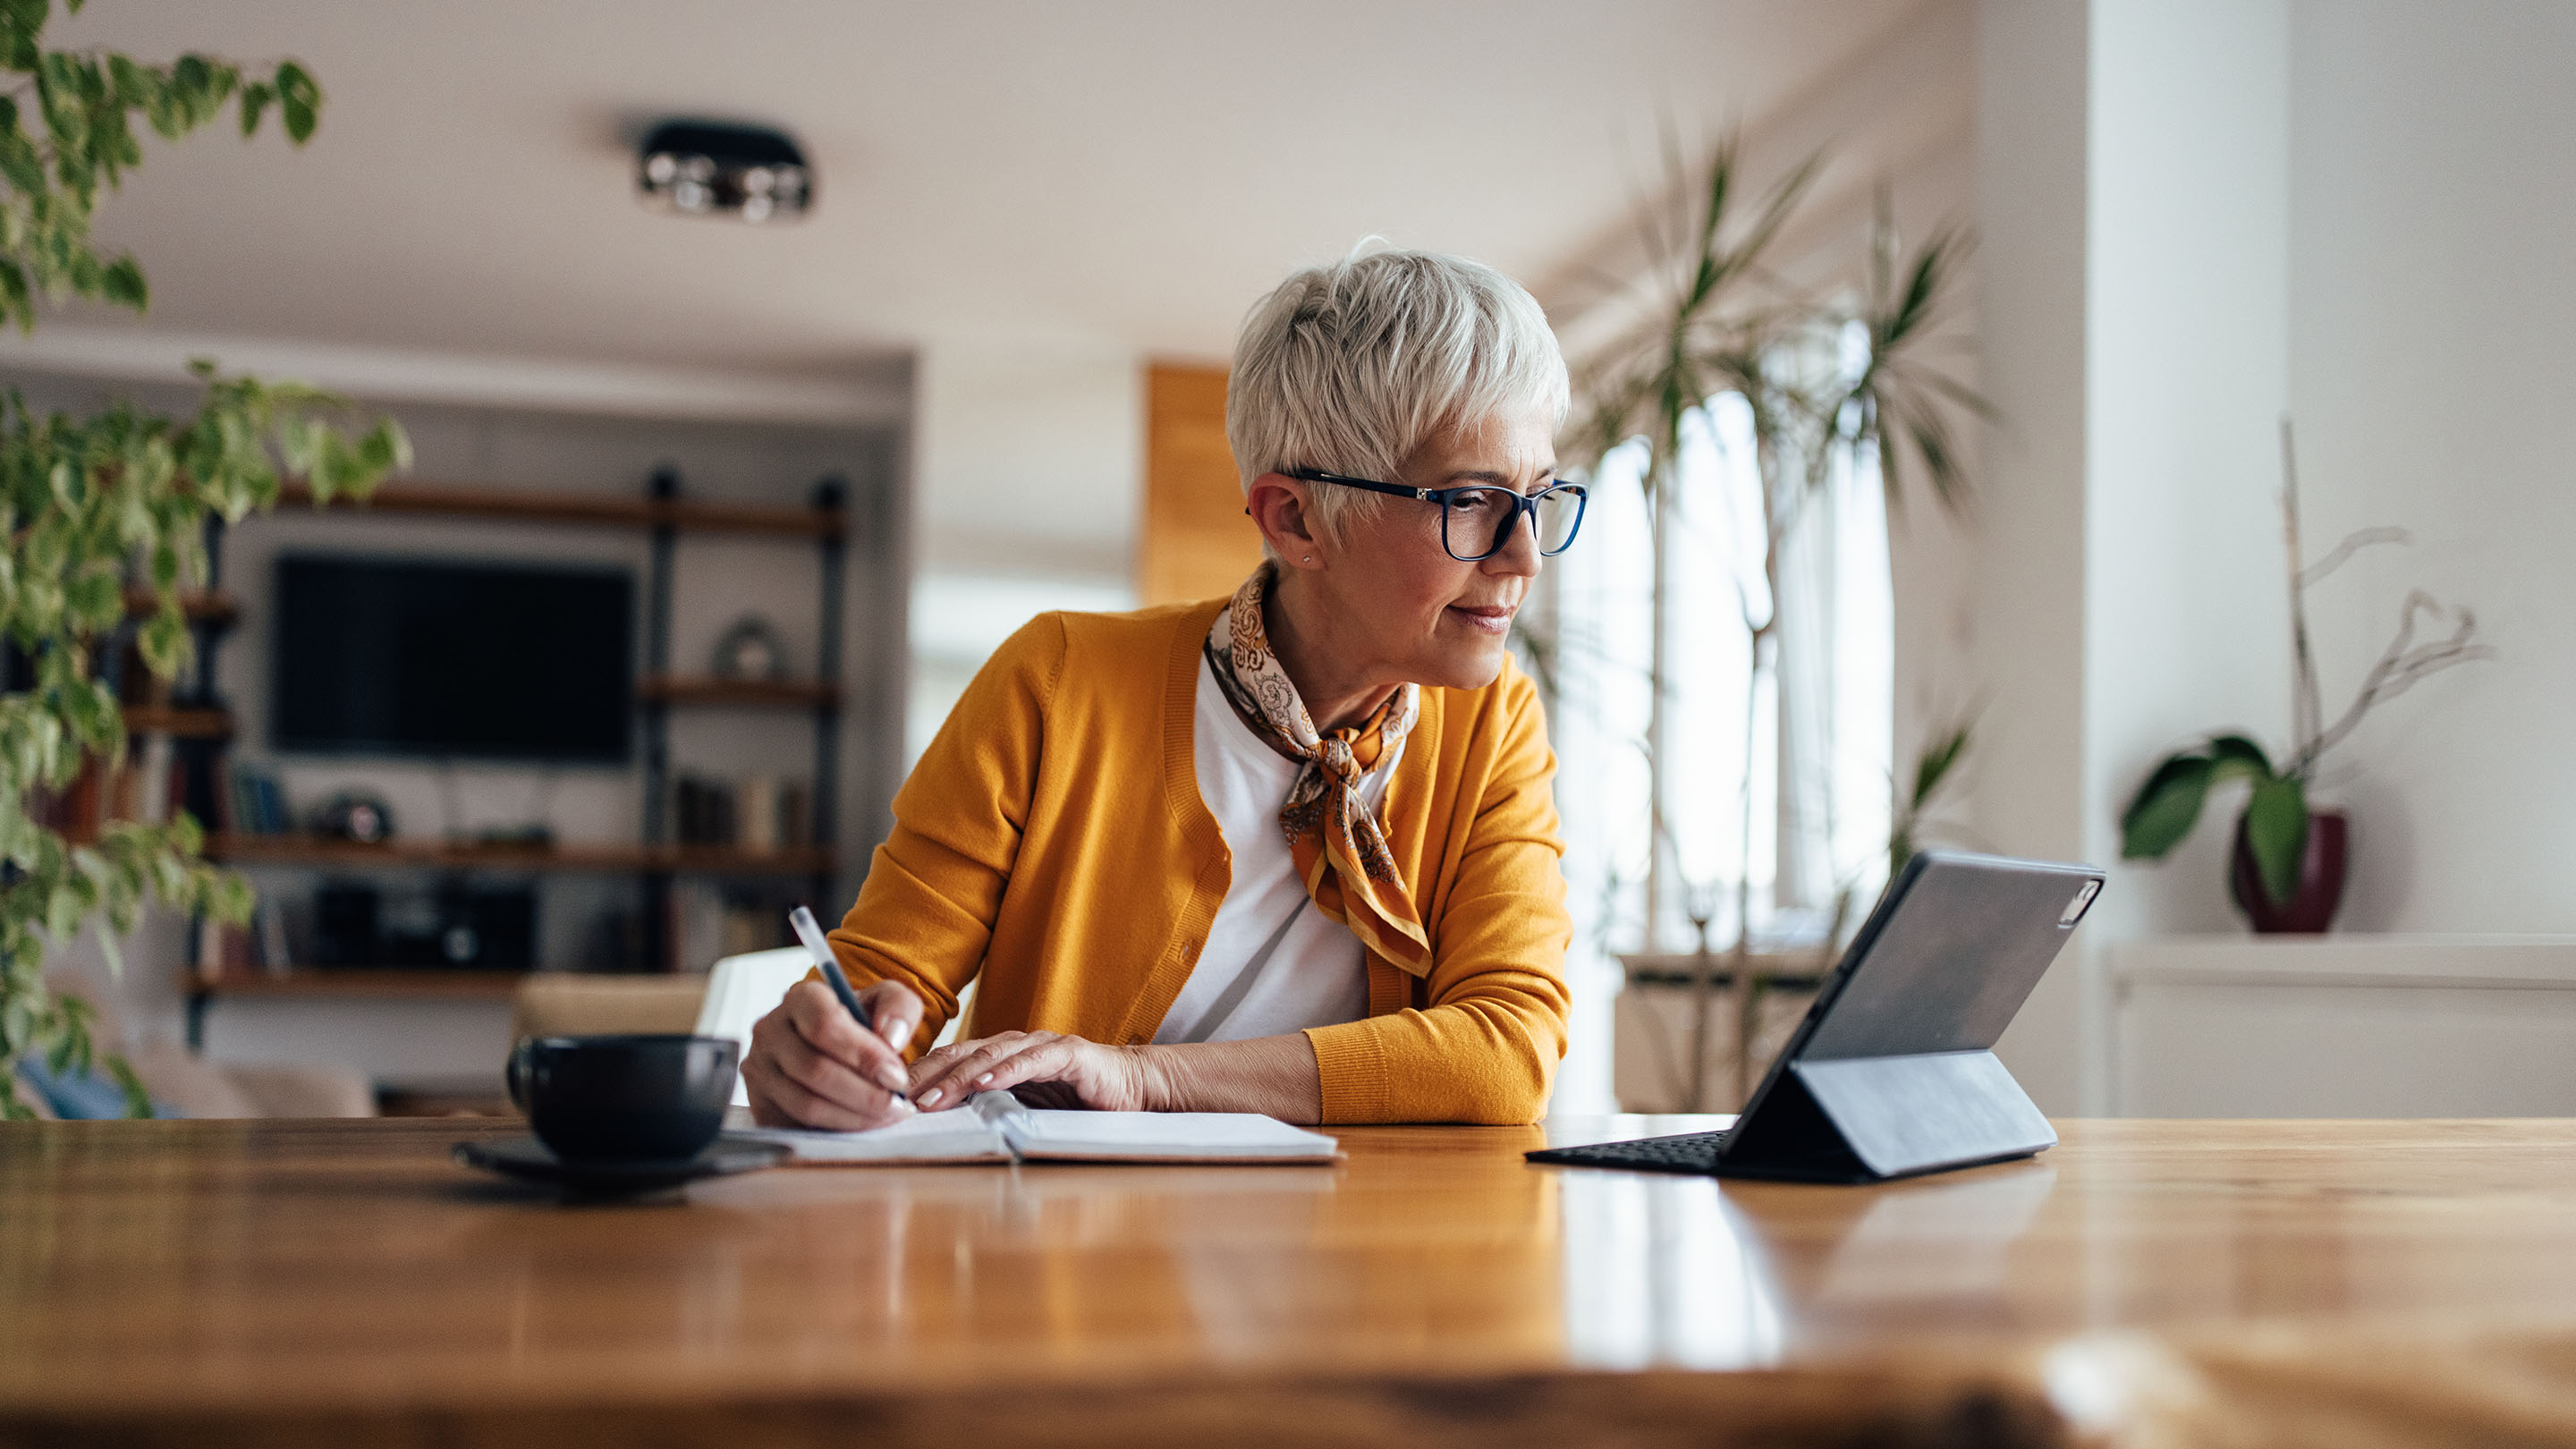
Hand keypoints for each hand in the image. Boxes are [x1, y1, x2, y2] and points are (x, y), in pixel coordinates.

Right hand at [743, 978, 923, 1129]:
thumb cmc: (858, 1023)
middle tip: (898, 1104)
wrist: (829, 1046)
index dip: (863, 1055)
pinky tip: (863, 1125)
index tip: (896, 1076)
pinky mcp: (760, 1104)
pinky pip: (796, 1126)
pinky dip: (835, 1130)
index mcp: (800, 998)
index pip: (824, 1024)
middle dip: (864, 1094)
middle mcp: (771, 1031)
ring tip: (887, 1116)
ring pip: (806, 1103)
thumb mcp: (884, 1002)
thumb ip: (899, 1008)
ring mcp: (759, 1069)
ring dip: (854, 1117)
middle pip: (815, 1069)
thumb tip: (892, 1038)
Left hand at [907, 1030, 1159, 1111]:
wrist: (1134, 1089)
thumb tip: (939, 1129)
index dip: (918, 1076)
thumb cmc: (1076, 1100)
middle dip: (925, 1076)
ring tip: (929, 1098)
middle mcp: (1015, 1046)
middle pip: (959, 1054)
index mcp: (999, 1057)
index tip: (886, 1097)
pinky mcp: (1070, 1055)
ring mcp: (1041, 1047)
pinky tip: (984, 1082)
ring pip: (989, 1056)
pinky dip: (1007, 1071)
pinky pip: (1033, 1061)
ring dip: (956, 1078)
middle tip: (894, 1098)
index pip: (948, 1061)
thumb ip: (988, 1110)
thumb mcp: (1024, 1108)